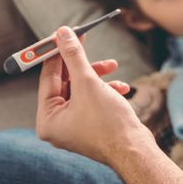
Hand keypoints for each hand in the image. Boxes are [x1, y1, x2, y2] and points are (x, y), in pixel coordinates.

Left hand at [36, 27, 154, 165]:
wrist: (135, 149)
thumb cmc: (108, 122)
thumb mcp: (88, 82)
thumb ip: (73, 56)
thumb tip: (62, 34)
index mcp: (47, 119)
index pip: (48, 77)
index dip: (56, 53)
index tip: (64, 34)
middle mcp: (58, 124)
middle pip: (66, 81)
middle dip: (82, 63)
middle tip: (86, 39)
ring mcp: (75, 125)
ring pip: (82, 88)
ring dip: (98, 75)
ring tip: (114, 66)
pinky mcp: (92, 124)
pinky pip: (93, 99)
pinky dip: (106, 89)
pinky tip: (122, 87)